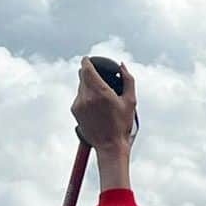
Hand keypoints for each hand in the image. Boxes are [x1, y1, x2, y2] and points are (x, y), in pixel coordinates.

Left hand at [71, 57, 137, 190]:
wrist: (110, 145)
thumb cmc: (122, 125)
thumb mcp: (131, 102)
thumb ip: (128, 80)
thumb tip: (122, 65)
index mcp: (101, 92)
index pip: (87, 68)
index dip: (86, 61)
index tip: (88, 59)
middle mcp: (87, 96)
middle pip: (82, 76)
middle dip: (88, 73)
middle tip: (96, 76)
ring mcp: (79, 103)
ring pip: (80, 86)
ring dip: (87, 86)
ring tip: (100, 97)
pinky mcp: (75, 110)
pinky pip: (78, 97)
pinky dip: (85, 97)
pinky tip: (95, 107)